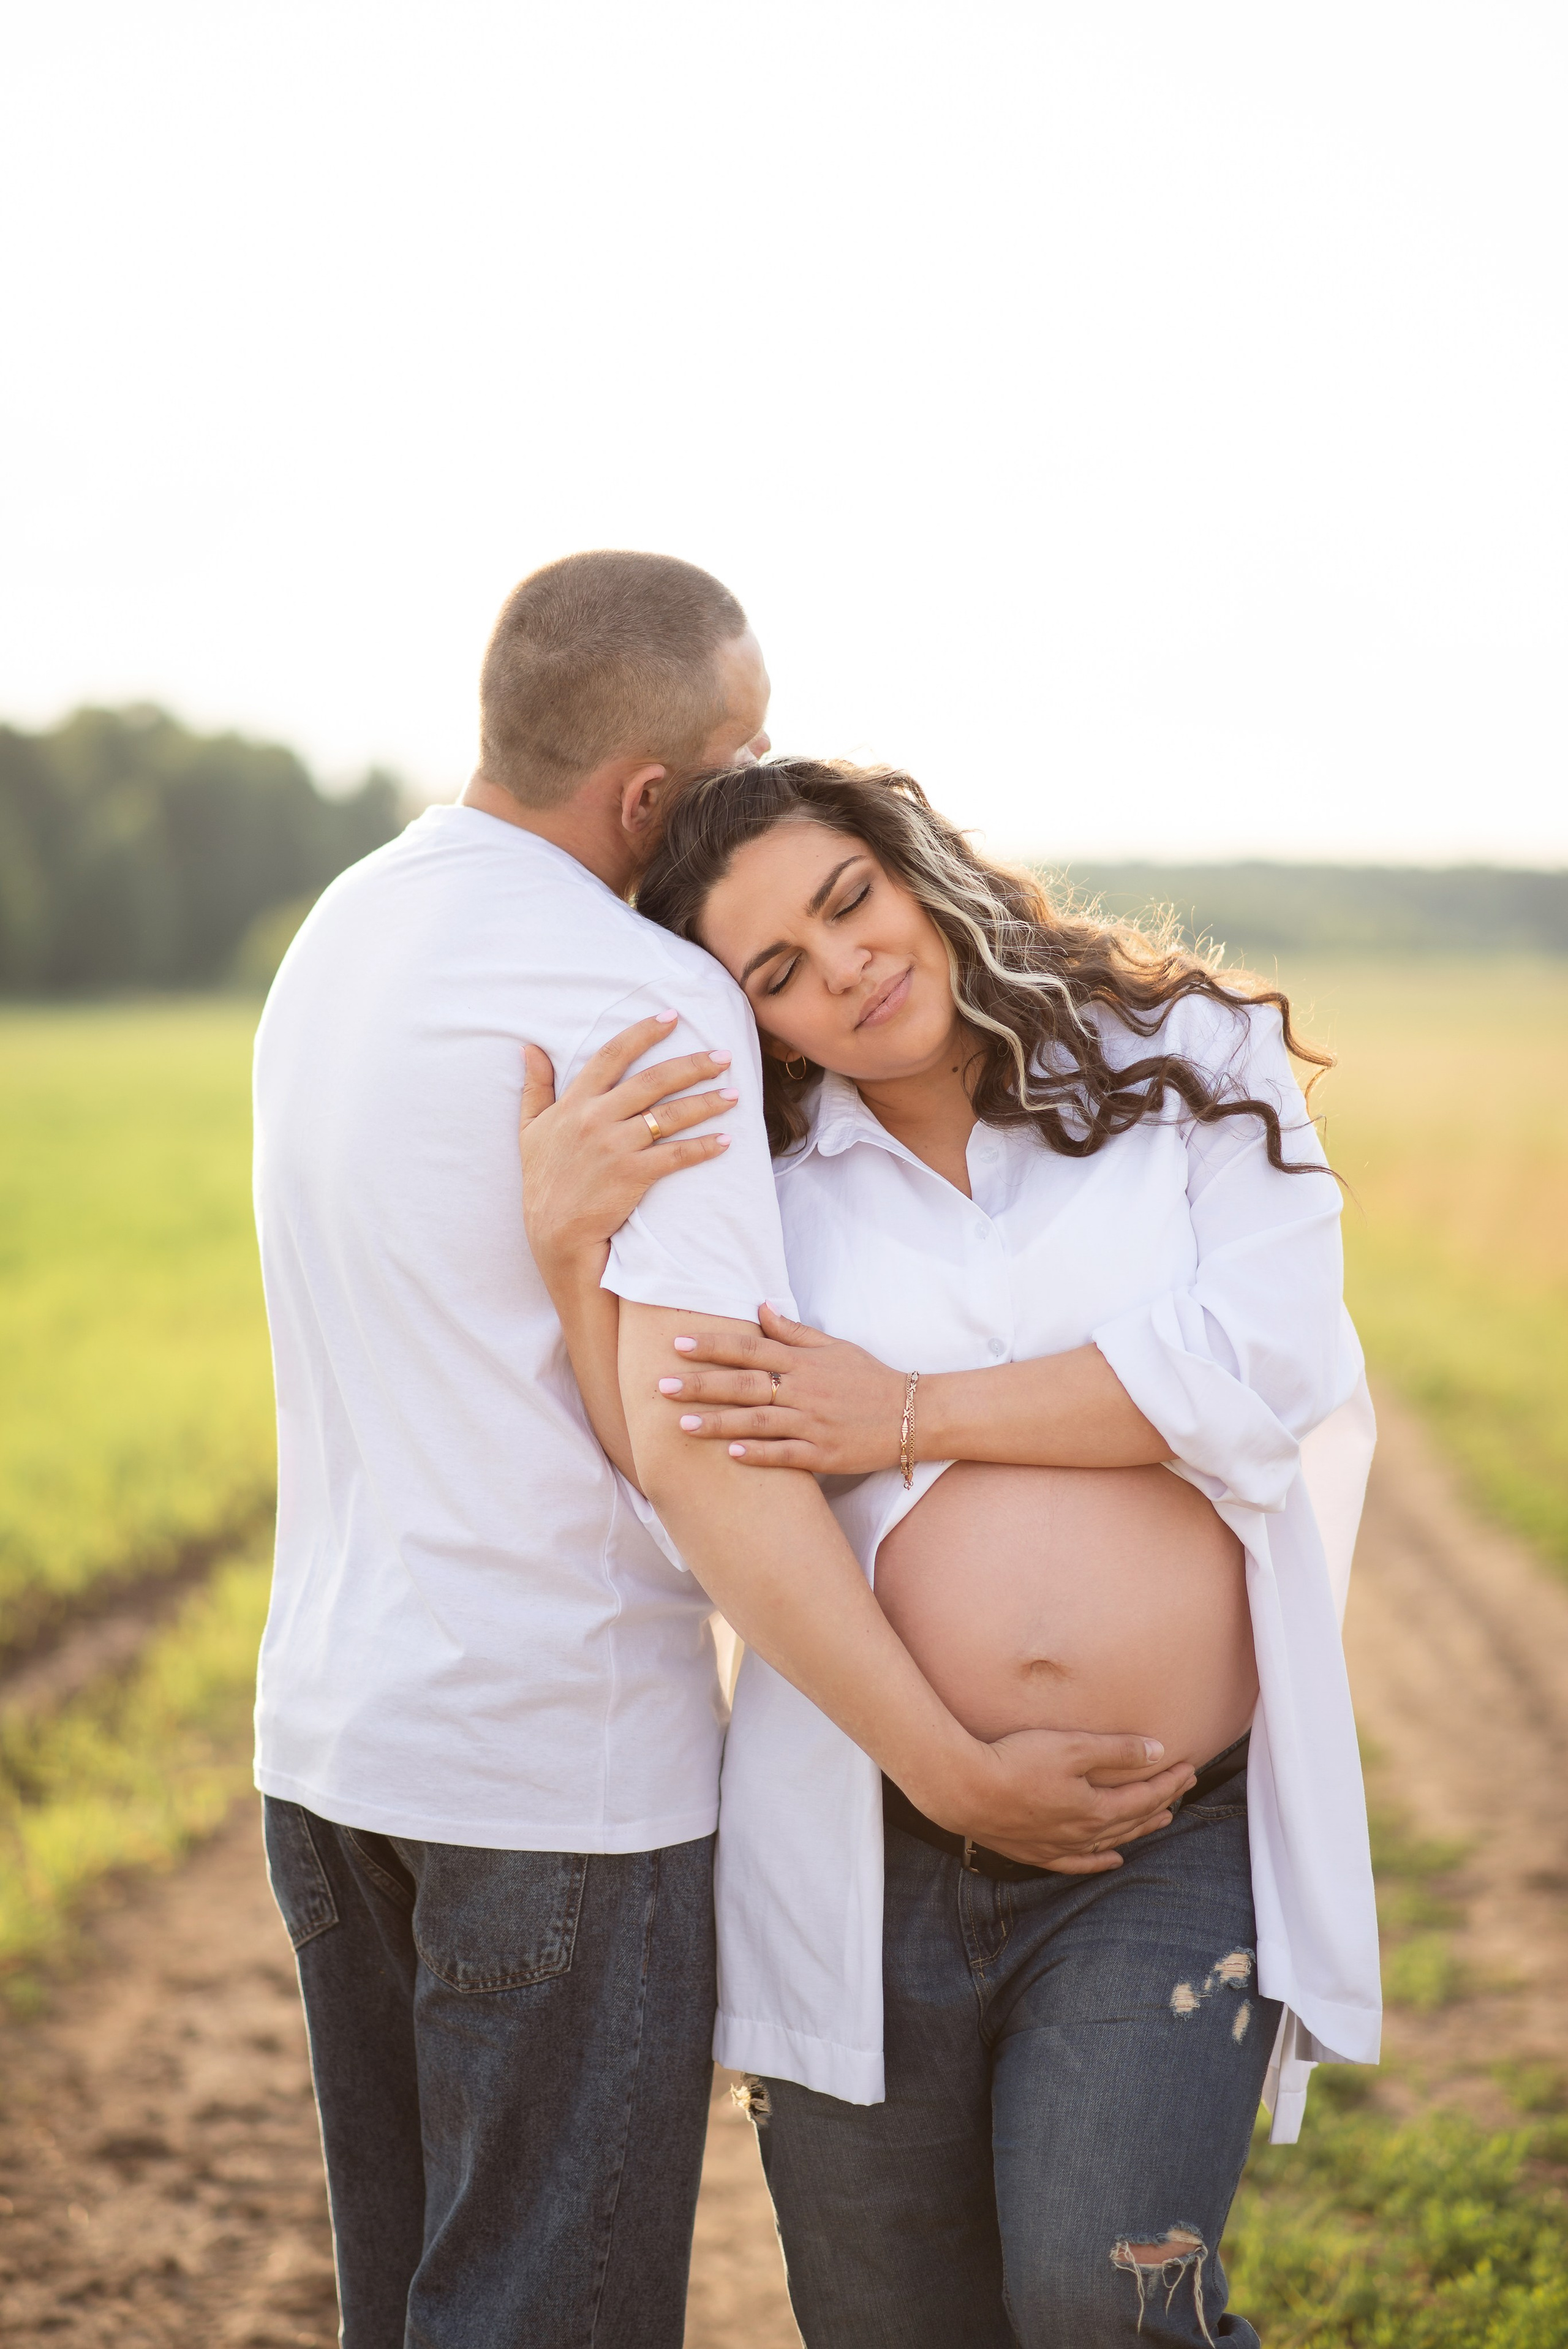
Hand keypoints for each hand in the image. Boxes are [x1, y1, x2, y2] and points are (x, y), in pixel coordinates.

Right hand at [519, 1014, 738, 1280]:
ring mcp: (615, 1147)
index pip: (611, 1056)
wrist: (553, 1232)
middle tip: (723, 1056)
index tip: (672, 1017)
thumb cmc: (543, 1180)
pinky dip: (703, 1148)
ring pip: (670, 1116)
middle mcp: (595, 1119)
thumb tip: (529, 1048)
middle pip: (652, 1081)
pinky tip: (725, 1141)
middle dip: (692, 1065)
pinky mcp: (632, 1175)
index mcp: (574, 1103)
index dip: (642, 1033)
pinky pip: (676, 1156)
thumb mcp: (529, 1129)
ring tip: (734, 1095)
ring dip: (706, 1103)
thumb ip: (534, 1087)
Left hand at [656, 1302, 907, 1472]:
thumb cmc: (869, 1379)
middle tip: (661, 1386)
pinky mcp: (823, 1454)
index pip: (750, 1347)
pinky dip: (758, 1454)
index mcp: (804, 1362)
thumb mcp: (835, 1347)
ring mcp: (813, 1423)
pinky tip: (730, 1455)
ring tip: (682, 1424)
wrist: (914, 1415)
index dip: (713, 1345)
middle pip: (744, 1384)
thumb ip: (793, 1331)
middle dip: (701, 1384)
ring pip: (757, 1421)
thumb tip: (760, 1305)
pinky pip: (785, 1455)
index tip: (678, 1344)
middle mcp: (804, 1390)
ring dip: (718, 1423)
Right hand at [919, 1729, 1197, 1874]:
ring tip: (1160, 1820)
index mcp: (1095, 1808)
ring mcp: (1059, 1846)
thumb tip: (1157, 1753)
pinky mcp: (1036, 1852)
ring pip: (1111, 1842)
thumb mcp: (1071, 1747)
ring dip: (1138, 1830)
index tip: (1188, 1768)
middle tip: (1183, 1788)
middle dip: (1161, 1802)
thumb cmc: (1016, 1761)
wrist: (965, 1790)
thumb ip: (1116, 1751)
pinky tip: (1112, 1860)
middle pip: (1132, 1820)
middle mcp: (1083, 1834)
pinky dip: (1099, 1862)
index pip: (1145, 1796)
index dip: (1169, 1782)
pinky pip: (1078, 1863)